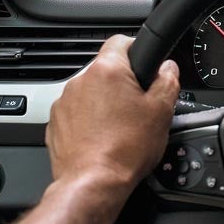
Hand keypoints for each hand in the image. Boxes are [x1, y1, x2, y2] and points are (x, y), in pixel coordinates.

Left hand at [46, 35, 178, 189]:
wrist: (94, 182)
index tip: (145, 63)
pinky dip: (90, 120)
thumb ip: (168, 80)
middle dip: (123, 82)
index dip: (137, 48)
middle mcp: (81, 81)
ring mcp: (64, 102)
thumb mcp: (162, 110)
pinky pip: (77, 112)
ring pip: (92, 92)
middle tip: (140, 104)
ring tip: (122, 125)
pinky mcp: (55, 123)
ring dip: (105, 102)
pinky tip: (105, 137)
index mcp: (108, 70)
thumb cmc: (126, 148)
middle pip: (107, 70)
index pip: (121, 40)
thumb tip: (168, 68)